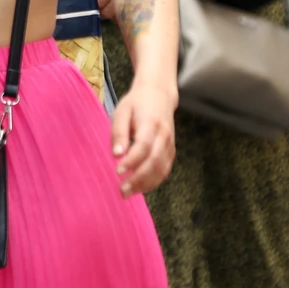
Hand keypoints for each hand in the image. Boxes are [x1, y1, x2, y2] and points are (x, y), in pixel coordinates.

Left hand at [109, 80, 176, 195]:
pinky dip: (153, 182)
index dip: (131, 161)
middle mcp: (164, 136)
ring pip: (162, 169)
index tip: (117, 171)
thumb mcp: (122, 112)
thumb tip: (116, 155)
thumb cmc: (136, 104)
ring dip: (145, 184)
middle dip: (138, 179)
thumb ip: (119, 132)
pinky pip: (165, 170)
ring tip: (128, 193)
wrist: (159, 95)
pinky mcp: (171, 151)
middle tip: (122, 190)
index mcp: (150, 123)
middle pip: (154, 162)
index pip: (143, 146)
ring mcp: (170, 144)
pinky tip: (140, 188)